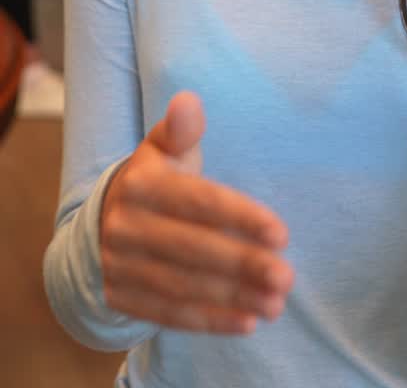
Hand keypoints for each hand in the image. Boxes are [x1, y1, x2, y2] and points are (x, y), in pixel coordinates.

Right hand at [100, 91, 293, 333]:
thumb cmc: (156, 178)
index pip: (198, 202)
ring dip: (233, 297)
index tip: (282, 234)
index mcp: (141, 183)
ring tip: (277, 303)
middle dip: (243, 264)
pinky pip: (169, 314)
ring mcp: (119, 264)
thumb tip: (187, 101)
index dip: (241, 217)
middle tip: (286, 276)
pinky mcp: (120, 297)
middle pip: (192, 249)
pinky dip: (210, 321)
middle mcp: (124, 225)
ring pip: (183, 286)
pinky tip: (247, 321)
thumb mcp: (164, 148)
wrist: (105, 220)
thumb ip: (181, 129)